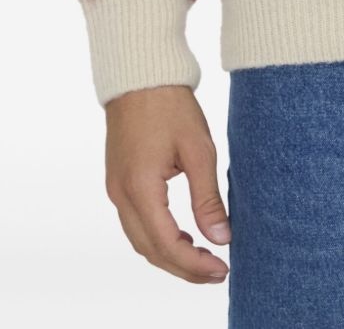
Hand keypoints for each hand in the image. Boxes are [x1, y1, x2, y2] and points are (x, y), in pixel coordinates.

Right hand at [104, 84, 230, 283]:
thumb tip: (222, 237)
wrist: (141, 76)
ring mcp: (116, 189)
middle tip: (217, 272)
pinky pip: (136, 223)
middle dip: (183, 267)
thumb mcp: (199, 149)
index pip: (166, 244)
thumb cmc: (171, 106)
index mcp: (140, 188)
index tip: (222, 269)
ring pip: (140, 240)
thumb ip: (207, 198)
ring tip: (204, 259)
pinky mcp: (119, 181)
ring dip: (170, 255)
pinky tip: (183, 237)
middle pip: (150, 250)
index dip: (194, 264)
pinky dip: (159, 238)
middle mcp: (121, 195)